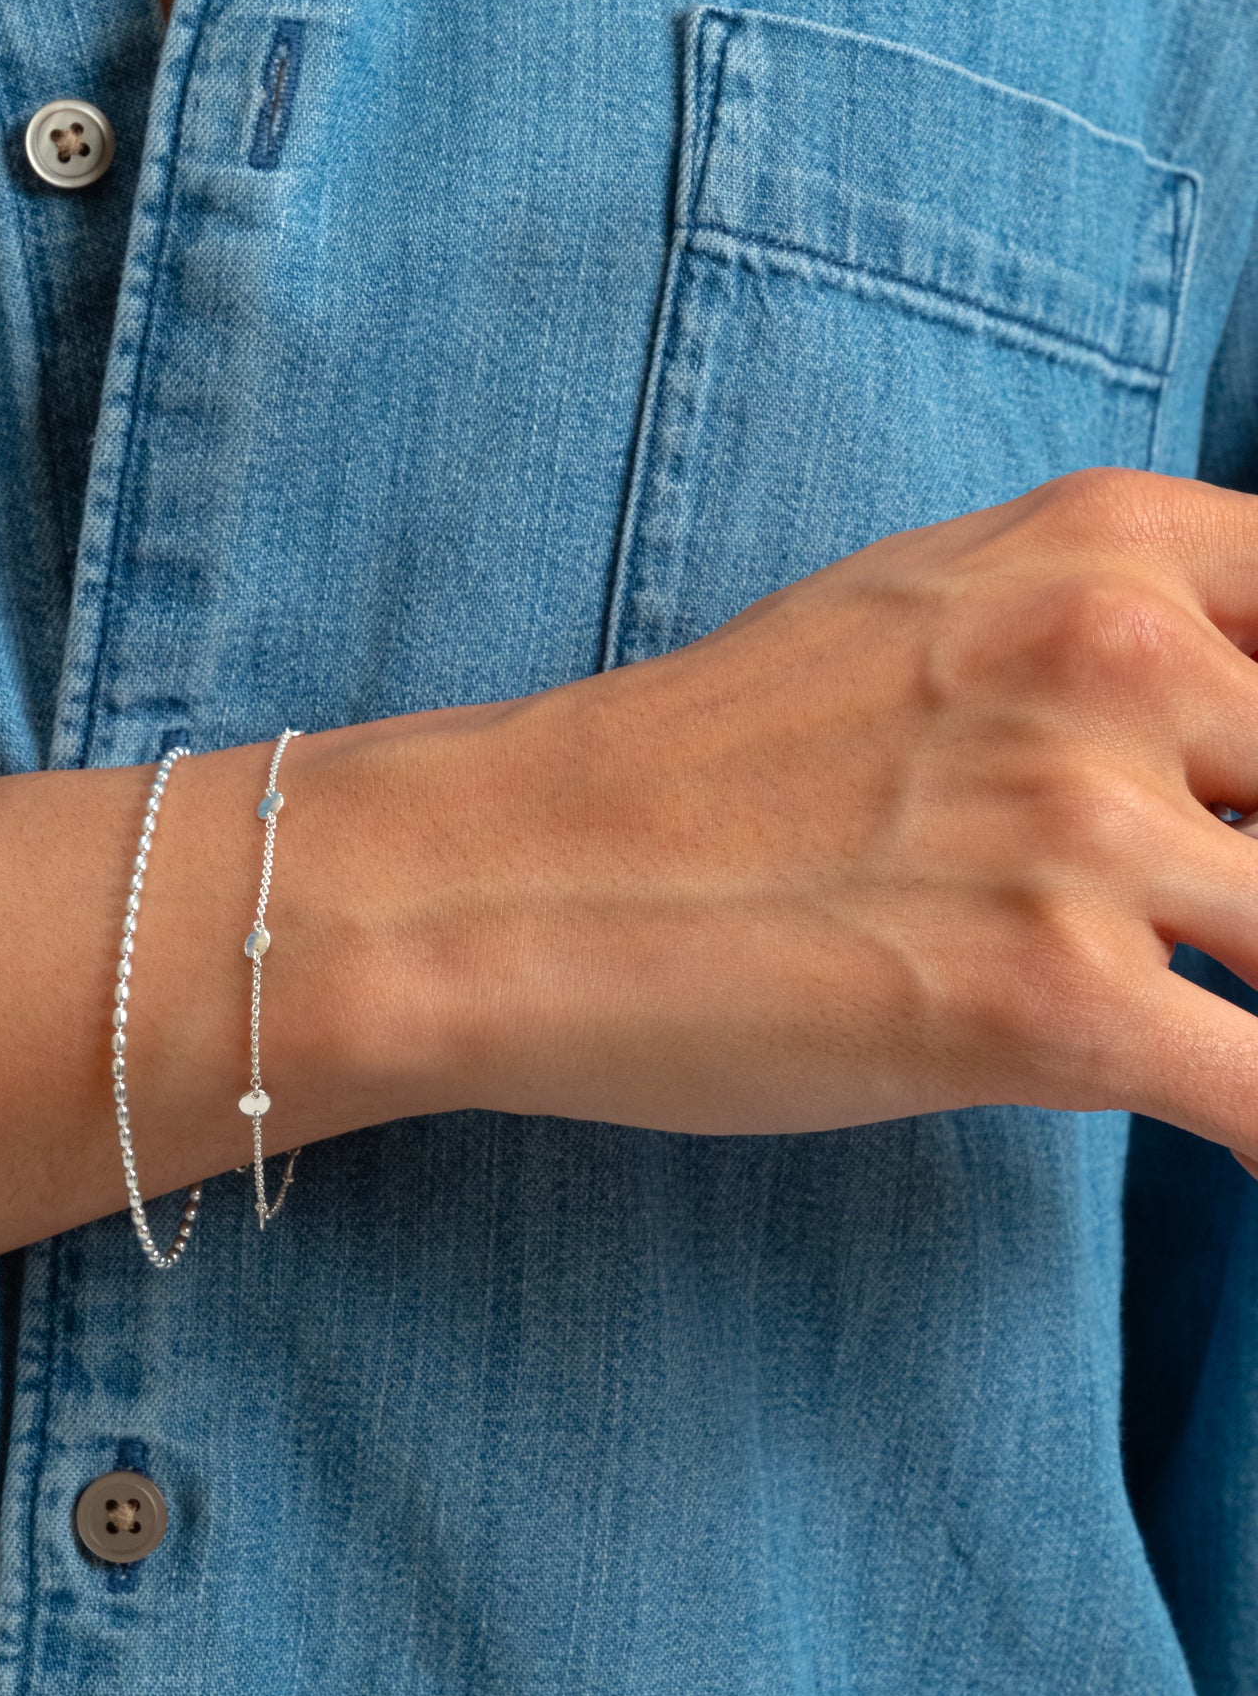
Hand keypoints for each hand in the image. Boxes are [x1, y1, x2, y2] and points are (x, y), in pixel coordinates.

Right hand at [400, 467, 1257, 1153]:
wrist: (510, 877)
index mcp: (1108, 545)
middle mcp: (1124, 657)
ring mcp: (1092, 830)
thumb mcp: (927, 611)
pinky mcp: (1056, 1004)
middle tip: (1220, 931)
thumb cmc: (705, 761)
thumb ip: (1113, 631)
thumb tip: (1242, 736)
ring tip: (1207, 1028)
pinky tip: (1239, 1150)